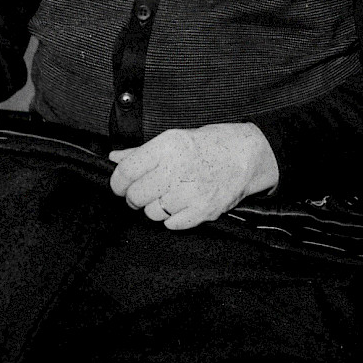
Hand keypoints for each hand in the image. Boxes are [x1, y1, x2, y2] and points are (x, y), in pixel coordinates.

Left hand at [108, 123, 278, 230]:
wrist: (247, 155)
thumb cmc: (211, 144)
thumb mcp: (175, 138)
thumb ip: (142, 152)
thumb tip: (115, 158)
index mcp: (168, 146)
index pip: (126, 171)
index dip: (117, 182)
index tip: (120, 185)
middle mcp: (177, 169)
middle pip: (136, 195)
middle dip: (135, 197)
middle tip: (143, 192)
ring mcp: (191, 192)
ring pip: (152, 212)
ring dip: (155, 207)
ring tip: (168, 195)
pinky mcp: (203, 211)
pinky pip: (171, 224)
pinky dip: (172, 217)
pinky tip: (181, 204)